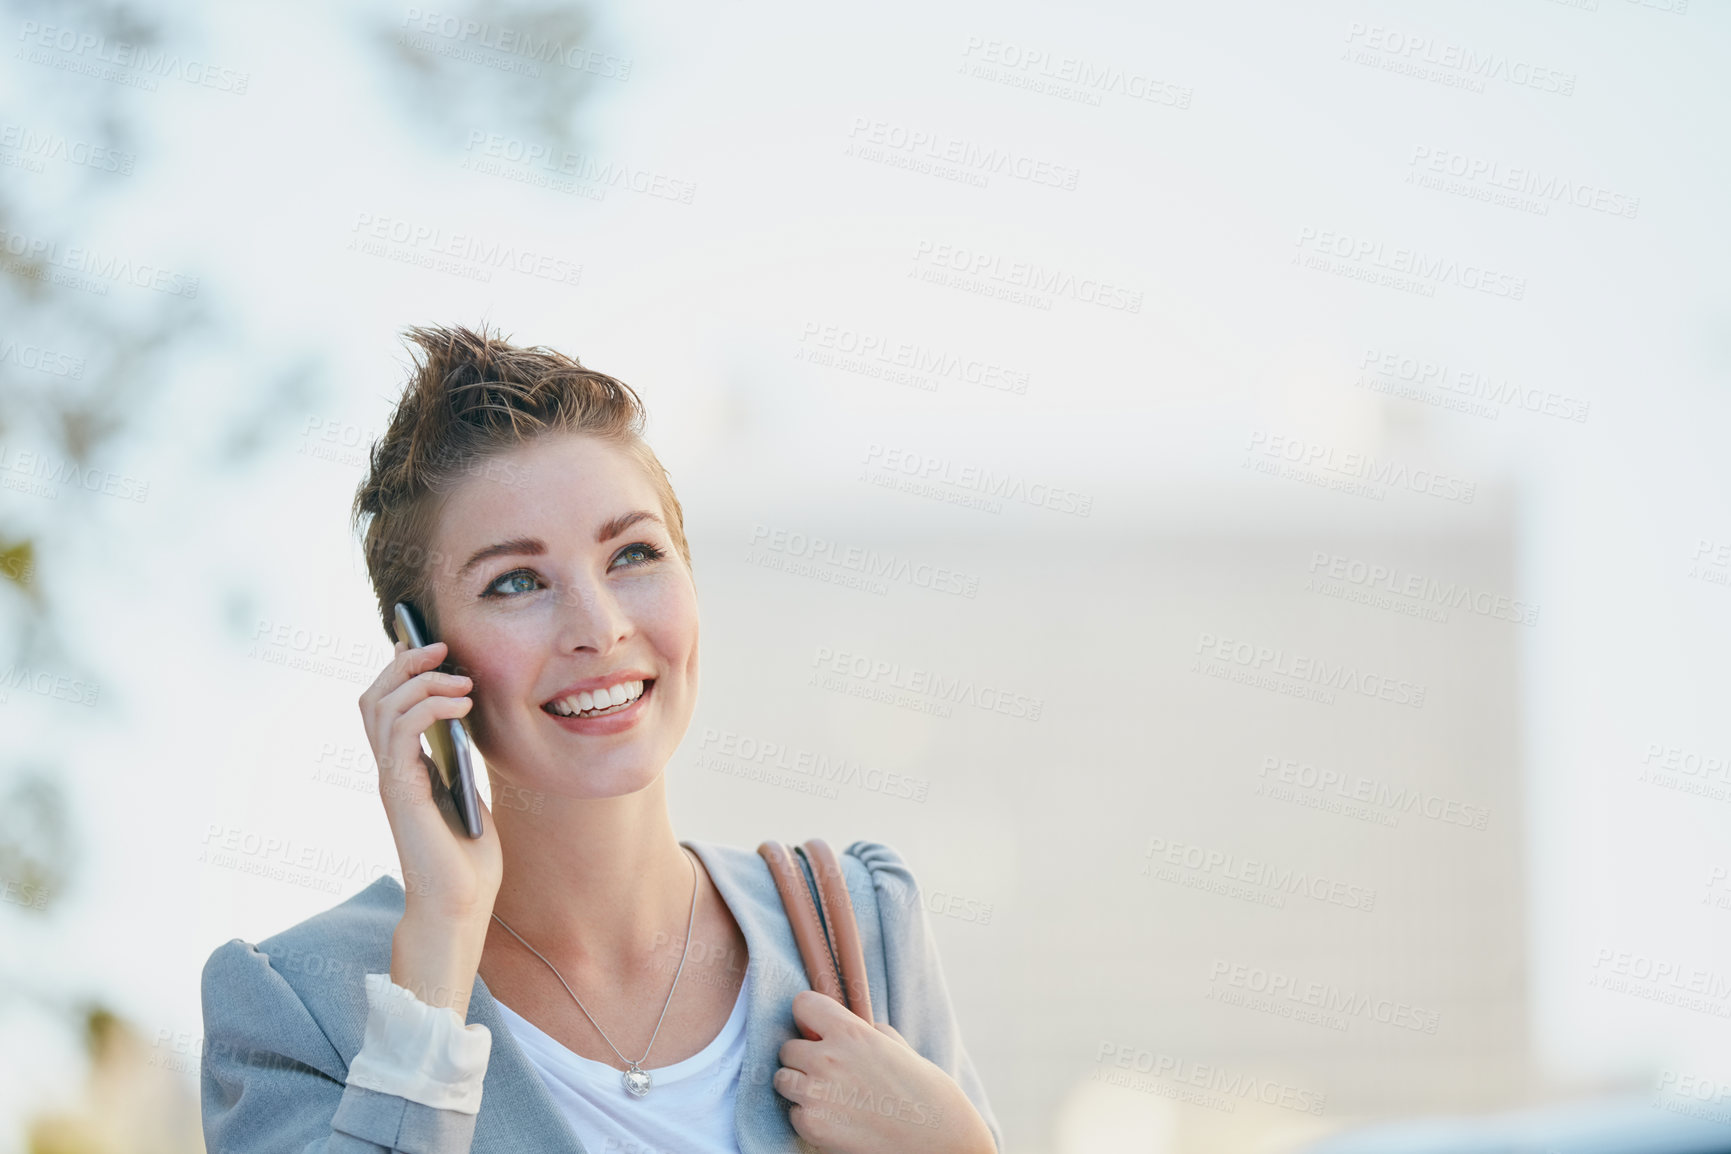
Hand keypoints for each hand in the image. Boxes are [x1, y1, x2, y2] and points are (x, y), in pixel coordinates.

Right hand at [358, 639, 502, 1017]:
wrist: (461, 906)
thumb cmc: (468, 860)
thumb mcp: (469, 796)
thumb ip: (459, 763)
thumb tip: (467, 723)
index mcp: (405, 769)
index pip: (387, 706)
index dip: (402, 670)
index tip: (433, 647)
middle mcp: (390, 770)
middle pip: (374, 697)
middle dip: (404, 663)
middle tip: (440, 647)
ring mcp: (391, 780)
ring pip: (381, 707)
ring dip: (420, 681)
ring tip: (460, 679)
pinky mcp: (401, 792)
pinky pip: (400, 733)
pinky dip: (427, 707)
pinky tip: (460, 705)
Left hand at [774, 990, 994, 1153]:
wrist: (939, 1141)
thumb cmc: (927, 1094)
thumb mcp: (900, 1049)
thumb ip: (869, 1033)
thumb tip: (855, 1027)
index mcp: (851, 1033)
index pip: (802, 1004)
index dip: (809, 1018)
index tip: (816, 1030)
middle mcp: (828, 1058)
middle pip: (787, 1047)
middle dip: (803, 1058)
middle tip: (827, 1073)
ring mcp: (816, 1093)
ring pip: (782, 1079)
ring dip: (799, 1087)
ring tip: (828, 1097)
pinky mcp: (812, 1125)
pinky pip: (793, 1114)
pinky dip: (808, 1118)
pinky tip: (835, 1121)